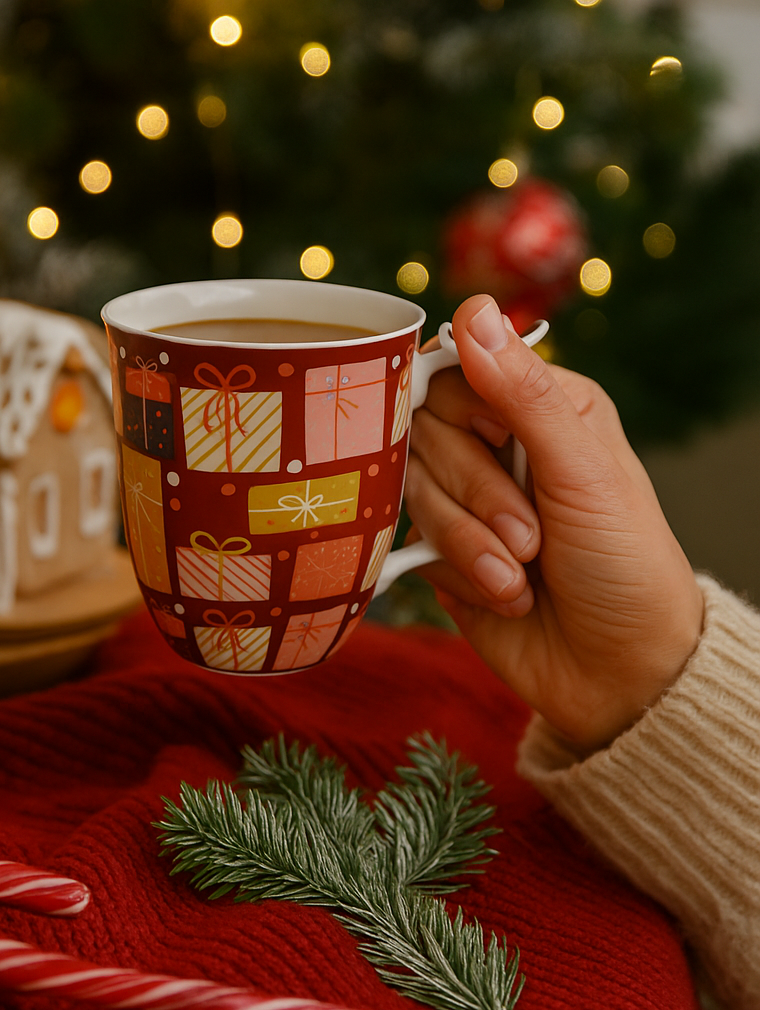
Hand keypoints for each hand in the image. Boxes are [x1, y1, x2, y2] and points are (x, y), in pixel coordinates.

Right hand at [404, 295, 703, 753]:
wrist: (618, 671)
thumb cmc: (625, 564)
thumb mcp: (584, 470)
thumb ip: (523, 393)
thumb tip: (474, 310)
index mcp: (540, 410)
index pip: (455, 374)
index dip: (460, 407)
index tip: (491, 438)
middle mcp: (496, 449)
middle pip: (426, 434)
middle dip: (477, 494)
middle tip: (532, 535)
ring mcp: (464, 503)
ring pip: (415, 492)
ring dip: (472, 543)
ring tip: (523, 577)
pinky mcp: (441, 553)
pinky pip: (412, 543)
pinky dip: (459, 573)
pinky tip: (504, 594)